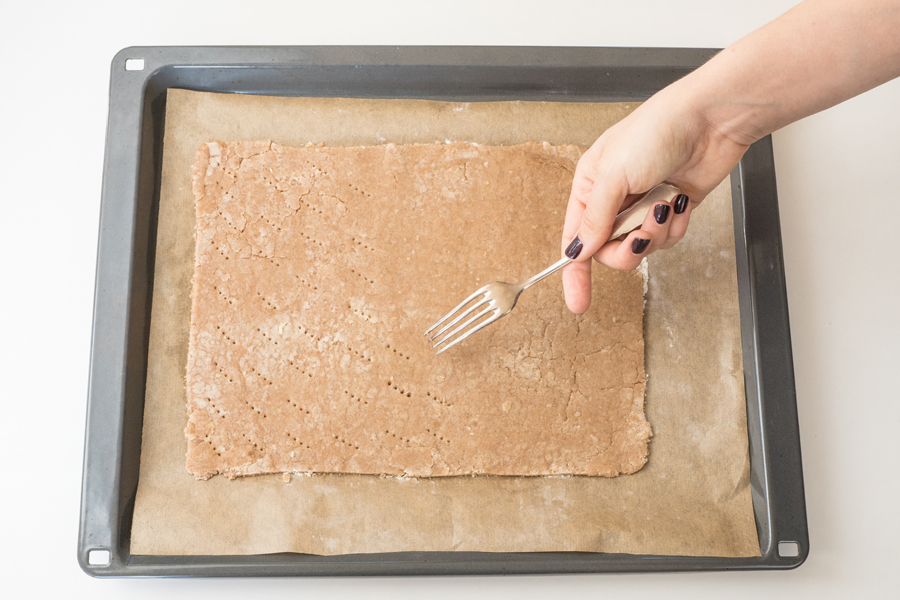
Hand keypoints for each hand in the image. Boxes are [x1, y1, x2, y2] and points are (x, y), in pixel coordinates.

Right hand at [560, 85, 750, 313]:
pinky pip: (667, 240)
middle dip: (628, 247)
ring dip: (656, 234)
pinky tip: (681, 201)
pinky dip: (676, 226)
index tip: (578, 303)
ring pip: (641, 249)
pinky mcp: (670, 211)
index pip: (576, 240)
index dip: (575, 274)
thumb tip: (579, 251)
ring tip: (667, 206)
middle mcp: (614, 201)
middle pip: (610, 251)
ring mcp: (643, 207)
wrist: (709, 119)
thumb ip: (596, 218)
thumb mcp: (614, 174)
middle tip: (642, 235)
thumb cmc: (656, 130)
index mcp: (590, 188)